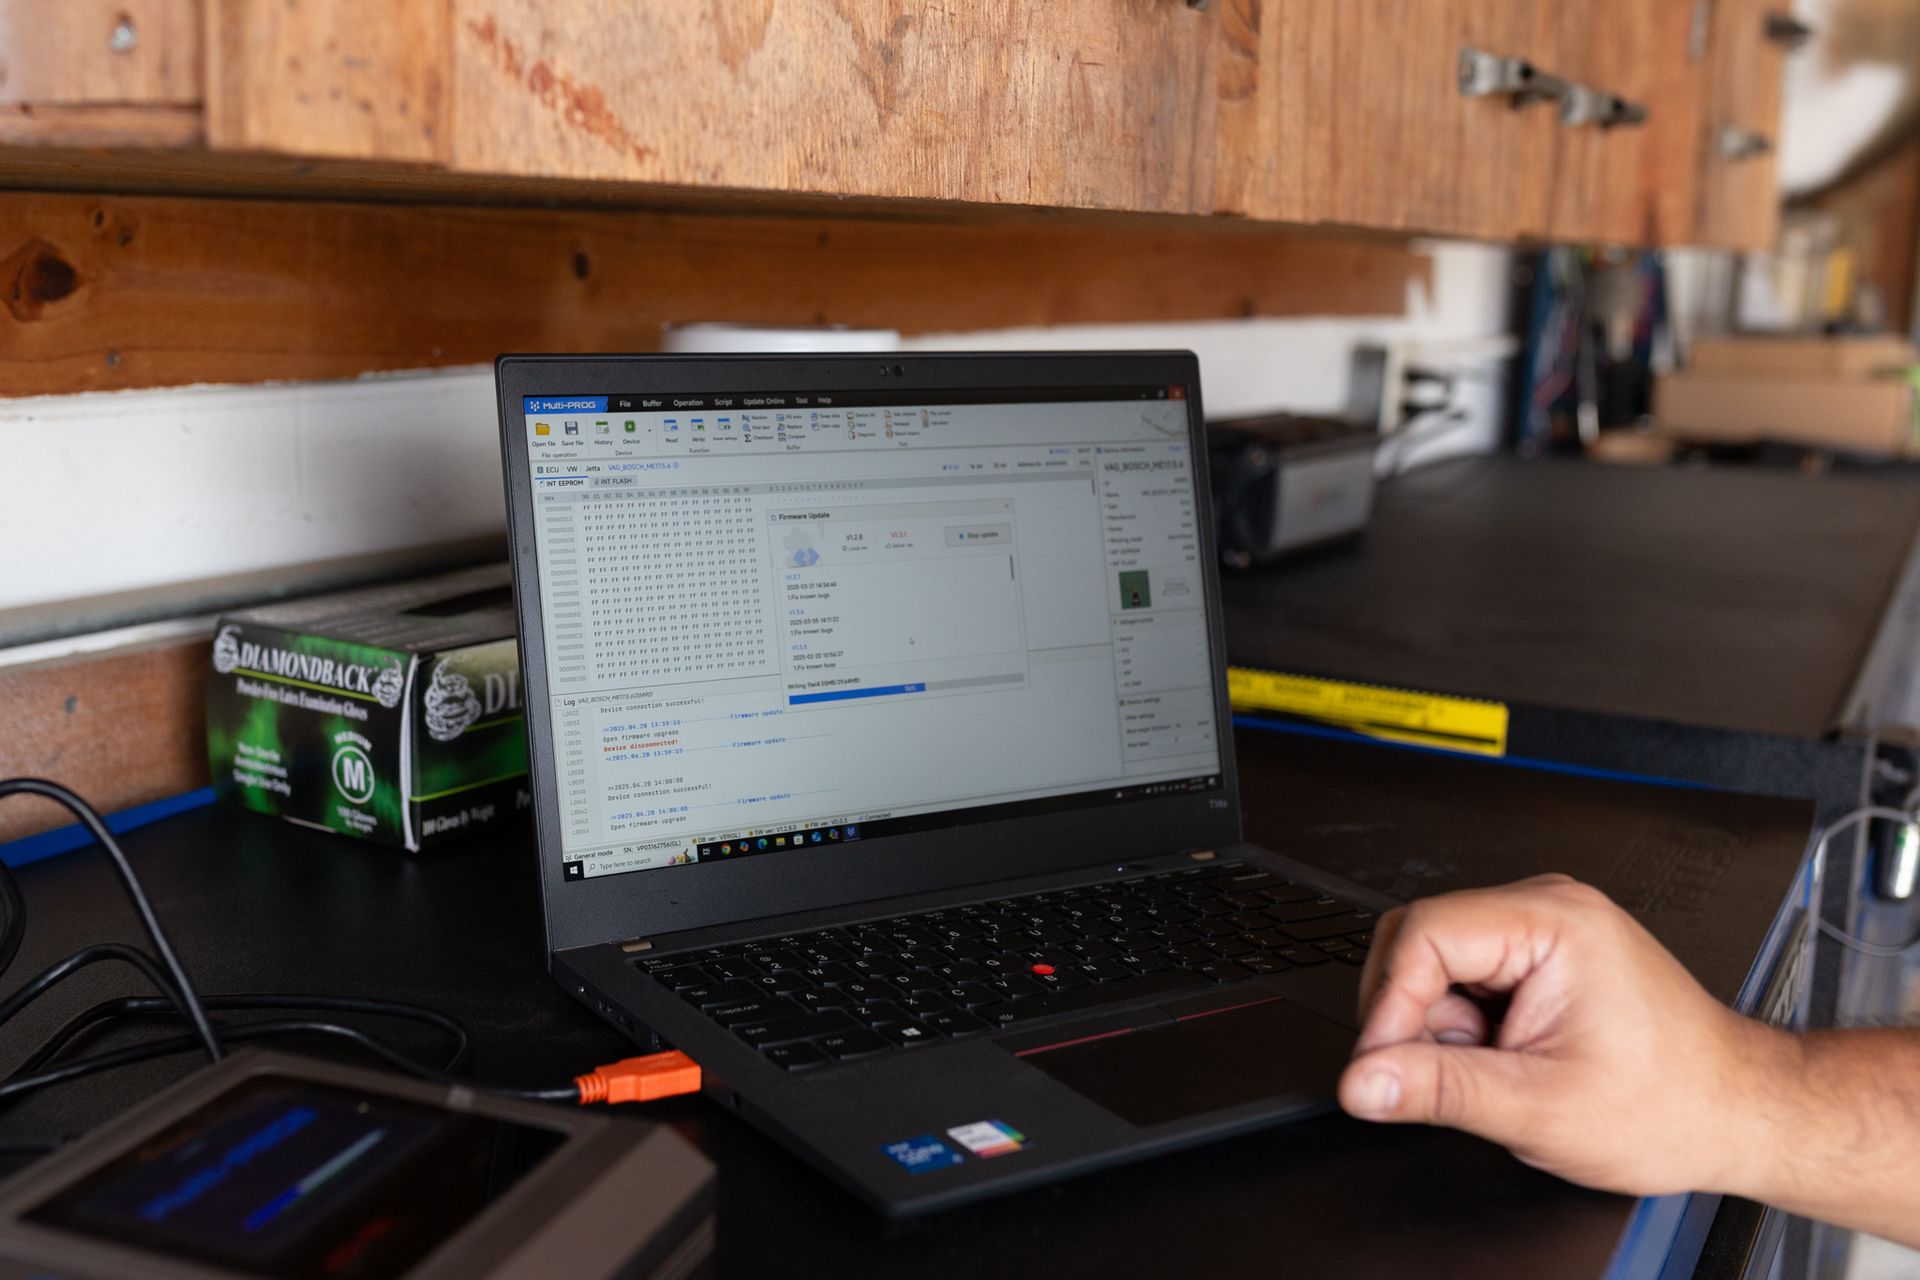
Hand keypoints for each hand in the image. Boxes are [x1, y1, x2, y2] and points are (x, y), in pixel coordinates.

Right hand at [1336, 874, 1785, 1195]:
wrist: (1737, 1115)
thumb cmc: (1672, 1106)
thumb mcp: (1539, 1110)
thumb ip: (1439, 1090)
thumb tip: (1363, 1080)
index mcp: (1554, 923)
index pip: (1423, 935)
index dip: (1389, 1005)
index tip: (1380, 1066)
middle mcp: (1548, 908)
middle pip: (1419, 941)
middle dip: (1413, 1016)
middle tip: (1441, 1075)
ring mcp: (1546, 928)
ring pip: (1436, 963)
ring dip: (1442, 1026)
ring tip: (1498, 1072)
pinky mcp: (1542, 954)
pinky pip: (1465, 976)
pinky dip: (1466, 1025)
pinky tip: (1508, 1058)